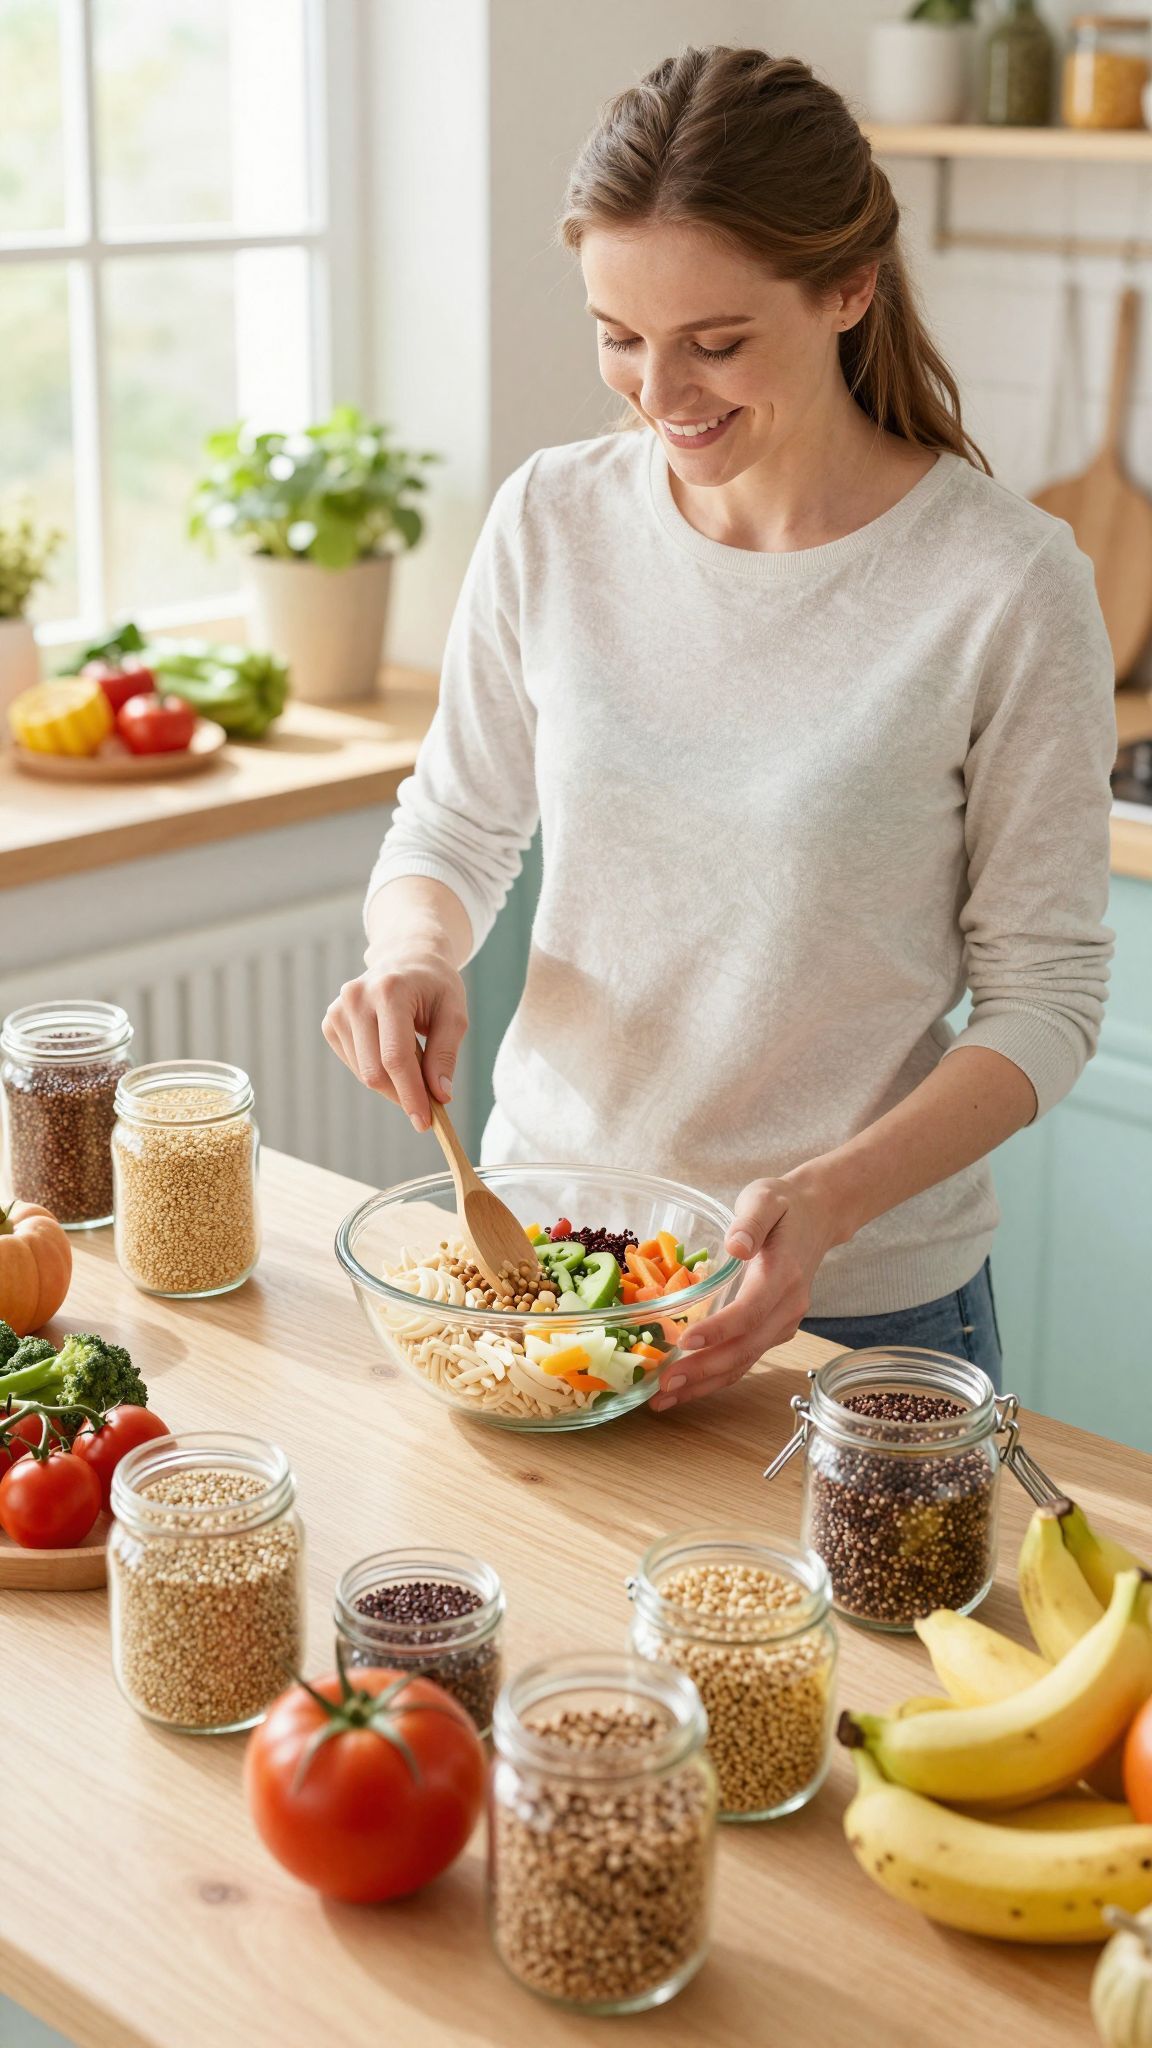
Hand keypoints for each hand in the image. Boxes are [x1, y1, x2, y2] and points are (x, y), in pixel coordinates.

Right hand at [322, 950, 467, 1130]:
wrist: (406, 957)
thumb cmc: (435, 985)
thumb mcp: (454, 1014)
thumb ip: (445, 1054)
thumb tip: (439, 1096)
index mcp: (389, 991)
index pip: (395, 1057)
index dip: (410, 1094)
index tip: (424, 1122)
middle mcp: (356, 998)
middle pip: (375, 1071)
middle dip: (403, 1096)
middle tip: (427, 1107)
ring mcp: (338, 1010)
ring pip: (364, 1073)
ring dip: (392, 1084)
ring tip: (415, 1064)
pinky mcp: (330, 1022)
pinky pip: (355, 1065)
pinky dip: (377, 1072)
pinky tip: (392, 1053)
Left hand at [650, 1169, 840, 1412]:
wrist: (817, 1216)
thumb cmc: (783, 1205)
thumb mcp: (765, 1198)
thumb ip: (750, 1222)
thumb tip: (736, 1246)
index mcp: (783, 1275)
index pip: (750, 1311)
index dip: (718, 1330)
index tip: (684, 1342)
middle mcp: (788, 1306)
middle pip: (745, 1348)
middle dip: (703, 1371)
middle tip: (663, 1386)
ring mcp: (784, 1322)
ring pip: (745, 1361)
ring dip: (705, 1384)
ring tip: (664, 1399)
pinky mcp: (774, 1329)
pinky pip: (746, 1359)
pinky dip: (715, 1377)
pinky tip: (686, 1388)